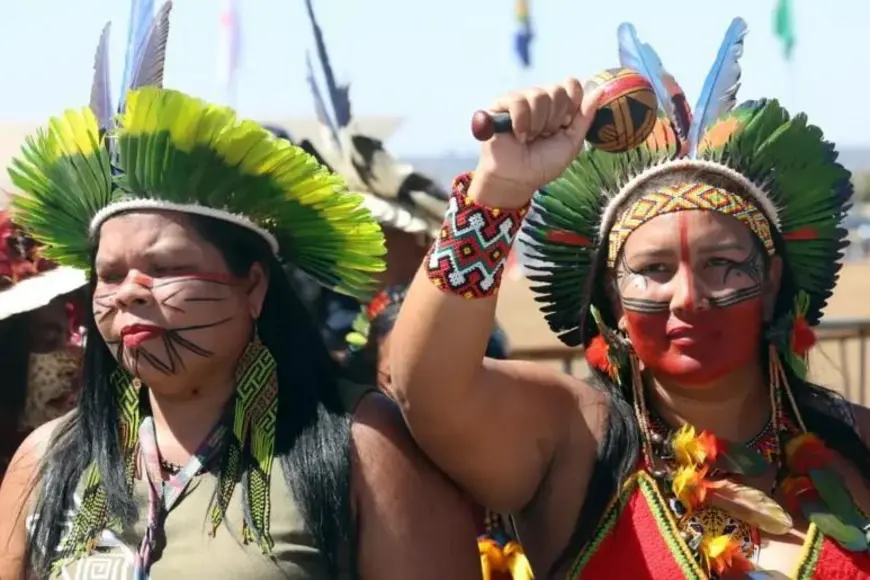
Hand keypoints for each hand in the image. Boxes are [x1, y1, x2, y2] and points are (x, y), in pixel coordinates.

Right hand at [471, 79, 600, 207]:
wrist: (517, 179)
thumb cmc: (543, 165)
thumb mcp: (571, 143)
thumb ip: (585, 117)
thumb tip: (599, 90)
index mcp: (557, 106)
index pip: (571, 84)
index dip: (572, 102)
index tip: (566, 122)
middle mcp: (539, 99)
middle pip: (556, 90)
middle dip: (554, 119)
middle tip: (546, 135)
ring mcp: (519, 100)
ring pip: (538, 95)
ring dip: (538, 124)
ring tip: (530, 139)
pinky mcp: (500, 105)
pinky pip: (517, 101)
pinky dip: (521, 123)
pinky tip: (519, 136)